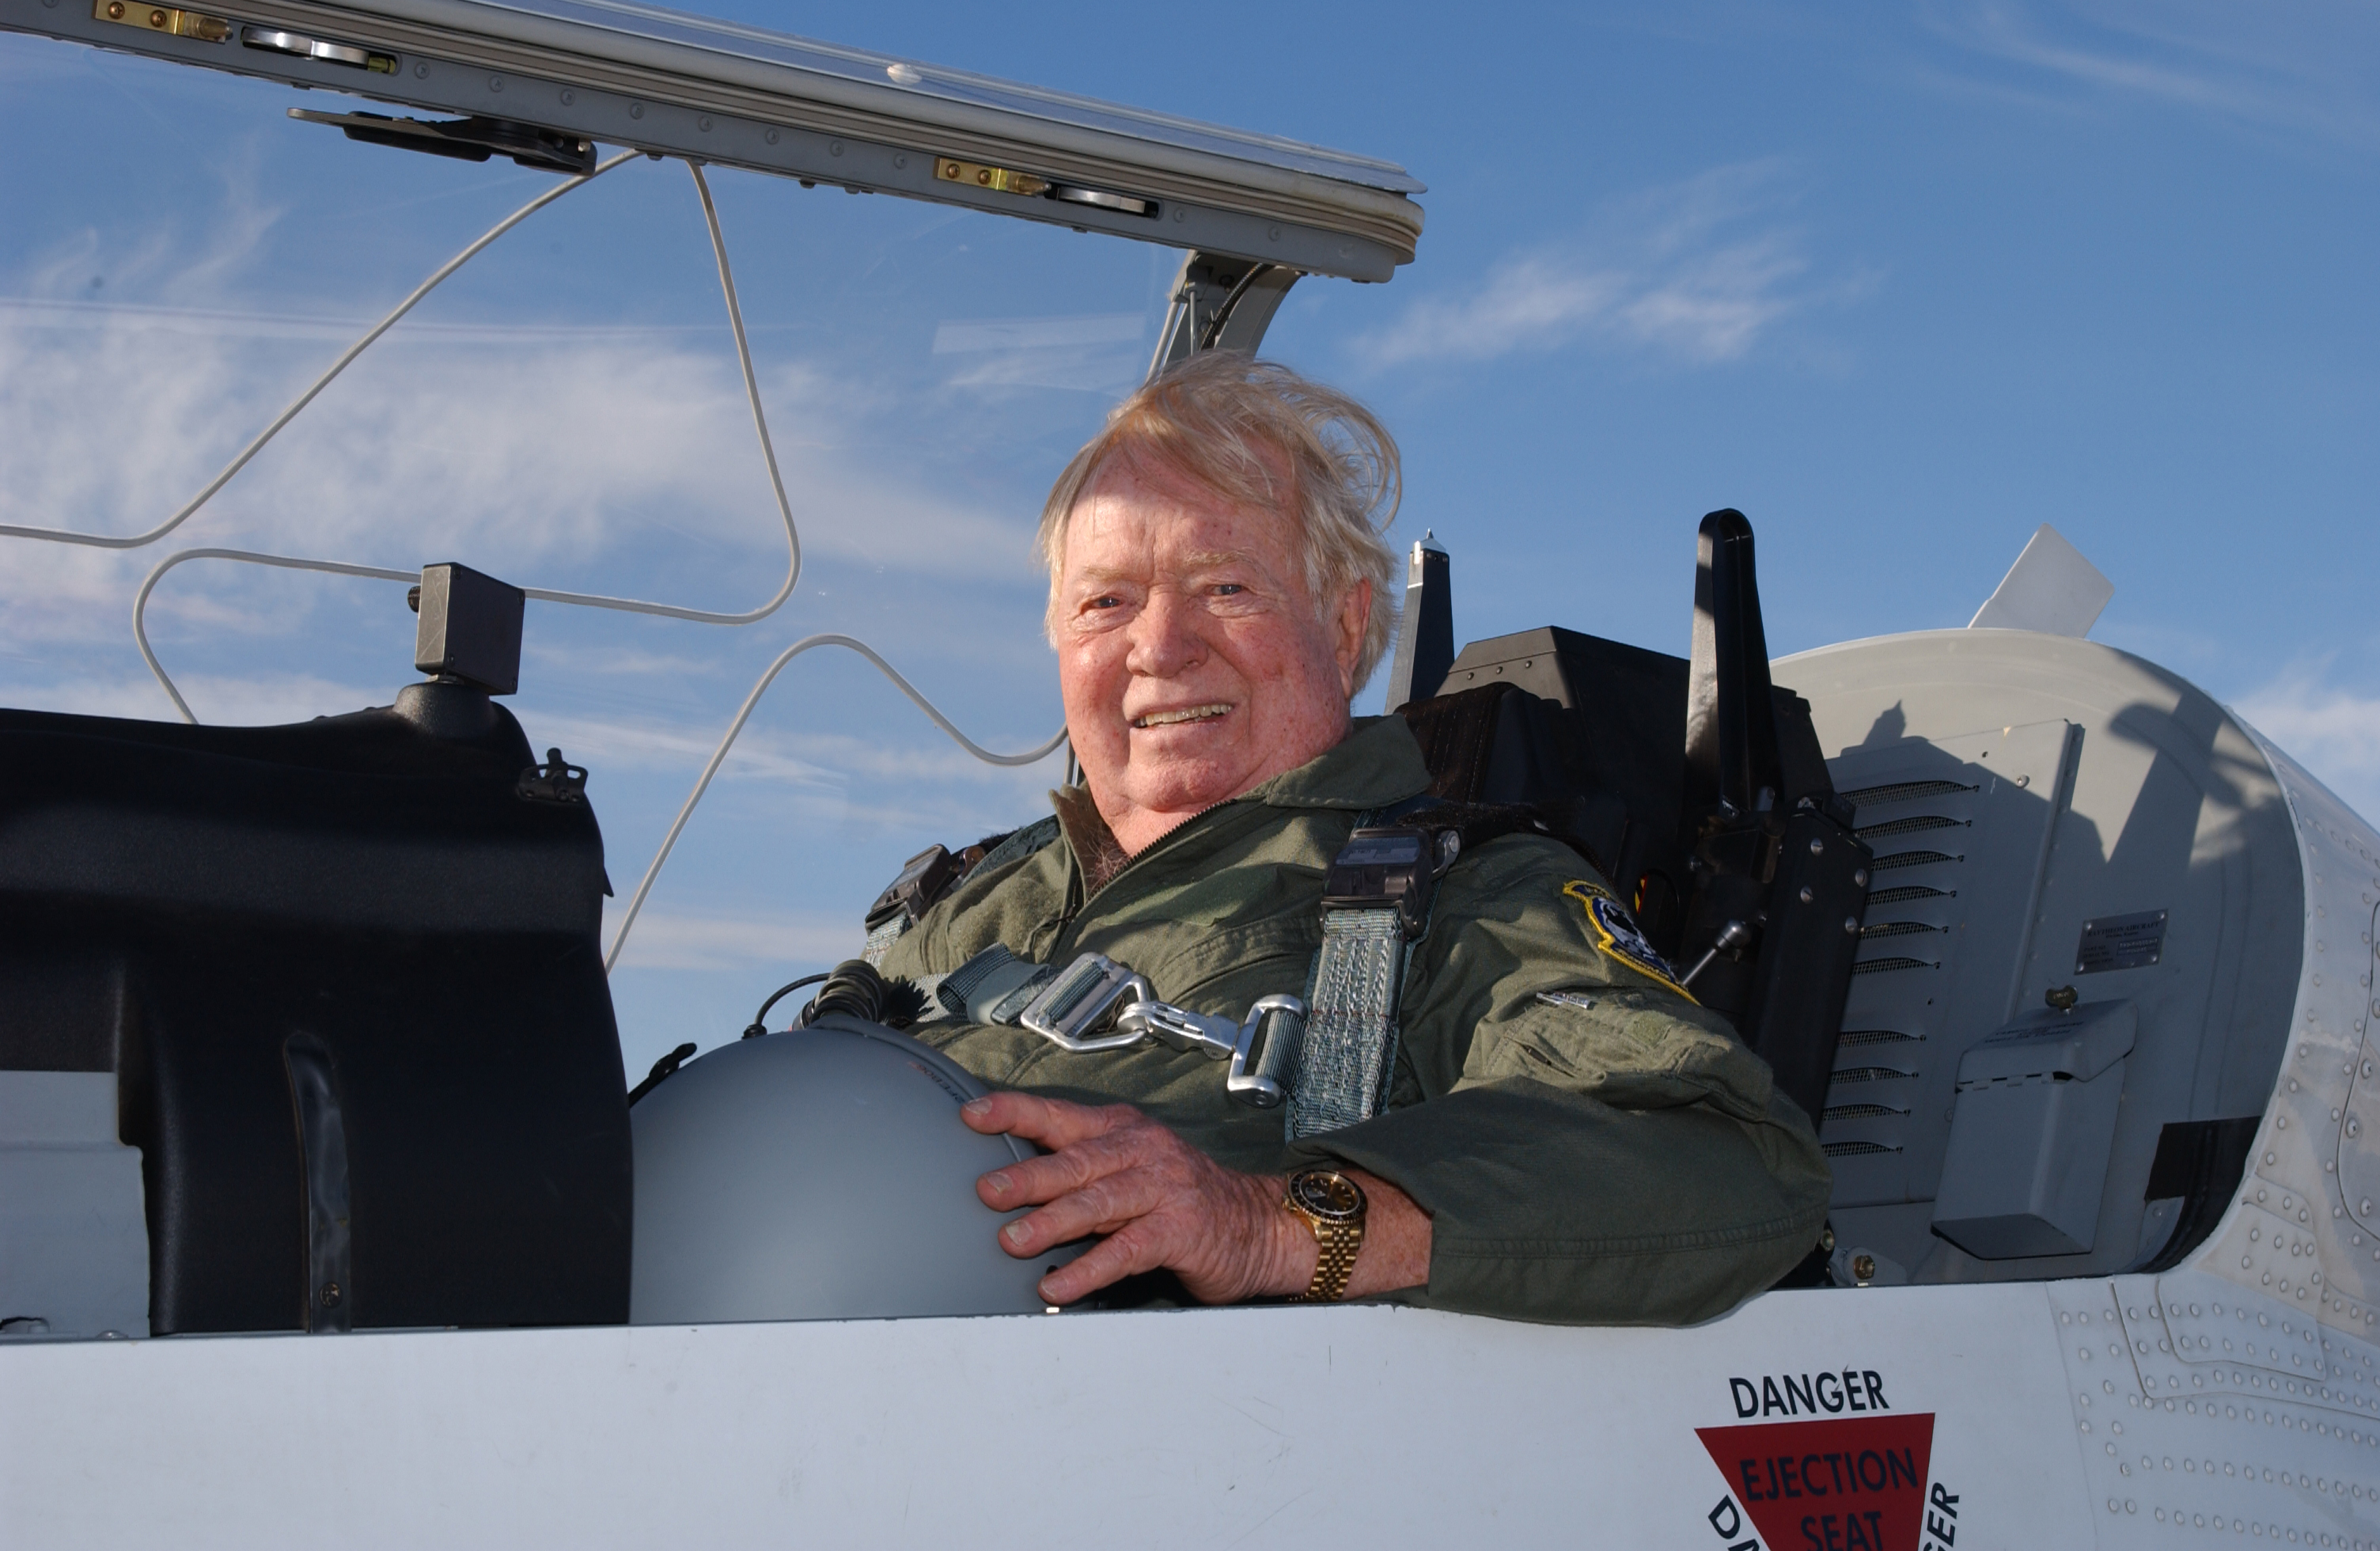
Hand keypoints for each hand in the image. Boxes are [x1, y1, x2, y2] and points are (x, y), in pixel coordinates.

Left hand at [959, 1091, 1431, 1306]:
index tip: (971, 1115)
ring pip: (1100, 1202)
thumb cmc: (1179, 1200)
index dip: (1016, 1112)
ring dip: (1052, 1222)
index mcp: (1123, 1130)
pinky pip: (1128, 1251)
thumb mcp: (1130, 1168)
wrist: (1257, 1226)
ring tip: (1012, 1242)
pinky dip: (1090, 1269)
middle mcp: (1143, 1152)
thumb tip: (1005, 1179)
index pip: (1061, 1116)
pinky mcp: (1181, 1230)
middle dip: (1028, 1175)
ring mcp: (1165, 1189)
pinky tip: (1059, 1287)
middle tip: (986, 1191)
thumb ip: (1079, 1169)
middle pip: (1077, 1160)